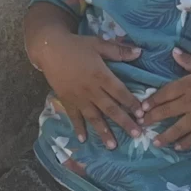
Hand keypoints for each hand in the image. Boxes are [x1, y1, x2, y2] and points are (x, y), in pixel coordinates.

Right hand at [39, 33, 143, 148]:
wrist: (49, 49)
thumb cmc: (76, 45)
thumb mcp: (99, 44)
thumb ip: (119, 50)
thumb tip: (140, 52)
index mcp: (101, 75)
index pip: (120, 92)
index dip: (131, 103)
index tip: (141, 114)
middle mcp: (91, 89)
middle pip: (110, 108)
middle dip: (124, 122)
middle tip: (136, 135)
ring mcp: (78, 97)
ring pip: (93, 117)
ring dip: (103, 131)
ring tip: (112, 146)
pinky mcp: (67, 100)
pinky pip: (74, 116)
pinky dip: (78, 128)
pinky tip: (83, 139)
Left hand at [143, 49, 190, 149]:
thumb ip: (190, 61)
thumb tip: (174, 52)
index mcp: (190, 83)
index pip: (166, 93)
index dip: (153, 101)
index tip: (142, 107)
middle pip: (167, 111)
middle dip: (153, 118)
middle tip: (141, 125)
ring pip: (179, 127)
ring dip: (165, 136)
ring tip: (155, 142)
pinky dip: (186, 142)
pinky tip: (178, 147)